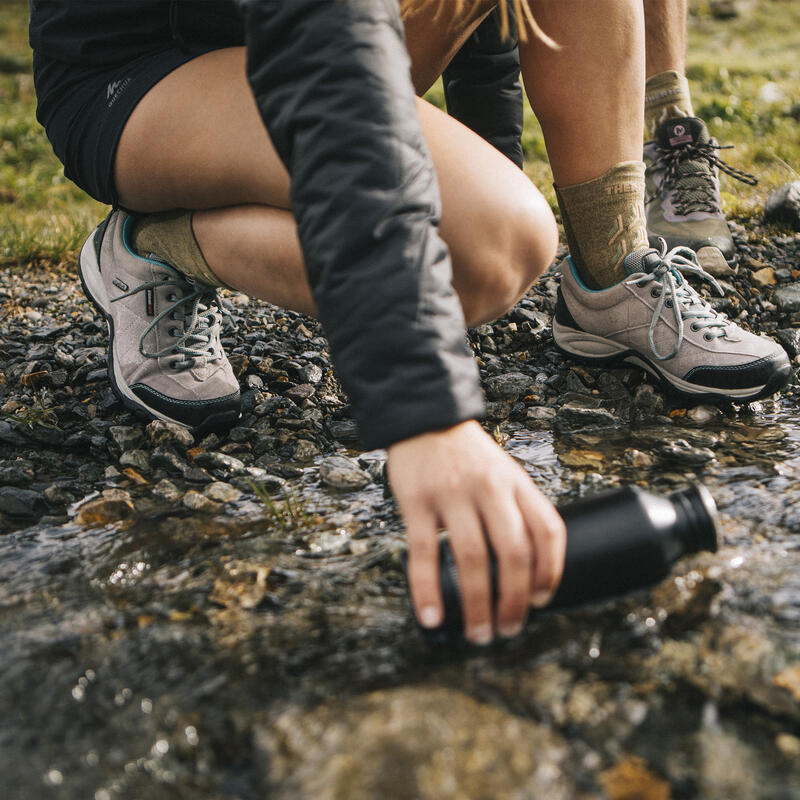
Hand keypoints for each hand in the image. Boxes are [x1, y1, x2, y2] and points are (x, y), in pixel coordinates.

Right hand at [387, 420, 565, 643]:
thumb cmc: (468, 457)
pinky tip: (432, 616)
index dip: (551, 571)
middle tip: (508, 630)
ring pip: (473, 558)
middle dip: (514, 600)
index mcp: (517, 483)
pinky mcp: (417, 501)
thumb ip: (516, 510)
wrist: (424, 419)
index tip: (541, 601)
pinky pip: (424, 552)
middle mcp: (490, 488)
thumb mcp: (504, 472)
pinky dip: (428, 590)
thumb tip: (526, 571)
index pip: (548, 531)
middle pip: (514, 552)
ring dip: (478, 605)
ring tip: (478, 634)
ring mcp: (453, 494)